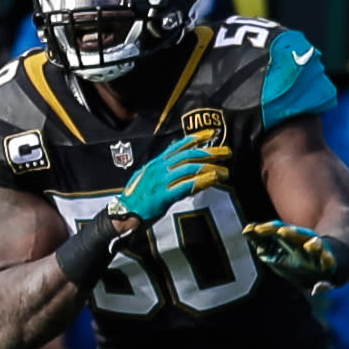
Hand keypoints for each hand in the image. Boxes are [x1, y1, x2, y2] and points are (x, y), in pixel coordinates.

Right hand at [113, 133, 229, 224]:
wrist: (122, 214)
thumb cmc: (135, 198)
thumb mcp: (146, 177)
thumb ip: (161, 168)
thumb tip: (176, 160)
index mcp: (154, 164)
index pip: (177, 146)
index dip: (195, 138)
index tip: (211, 134)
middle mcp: (158, 169)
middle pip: (188, 155)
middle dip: (210, 152)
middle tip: (226, 152)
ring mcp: (161, 182)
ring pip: (190, 168)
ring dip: (210, 168)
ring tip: (225, 171)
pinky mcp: (163, 196)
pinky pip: (187, 186)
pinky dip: (202, 181)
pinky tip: (213, 180)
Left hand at [243, 218, 340, 291]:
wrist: (330, 263)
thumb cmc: (297, 257)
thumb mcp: (276, 250)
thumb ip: (261, 241)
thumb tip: (246, 230)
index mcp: (291, 238)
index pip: (279, 230)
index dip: (268, 229)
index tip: (256, 229)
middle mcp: (305, 243)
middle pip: (297, 236)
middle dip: (290, 234)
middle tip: (282, 231)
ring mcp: (318, 253)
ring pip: (316, 247)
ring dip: (314, 246)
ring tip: (312, 244)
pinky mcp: (328, 264)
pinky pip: (329, 264)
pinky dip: (327, 266)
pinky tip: (321, 281)